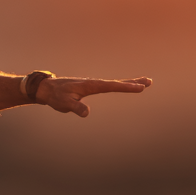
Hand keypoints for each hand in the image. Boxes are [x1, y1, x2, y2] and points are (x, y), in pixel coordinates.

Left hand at [35, 75, 151, 116]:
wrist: (46, 89)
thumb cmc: (55, 95)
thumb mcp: (64, 103)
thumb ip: (75, 107)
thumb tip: (87, 113)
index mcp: (90, 85)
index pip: (111, 86)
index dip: (125, 87)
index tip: (139, 87)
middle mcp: (93, 83)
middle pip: (116, 83)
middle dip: (133, 82)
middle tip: (149, 81)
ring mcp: (92, 85)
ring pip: (114, 84)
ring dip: (129, 82)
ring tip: (144, 82)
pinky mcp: (90, 88)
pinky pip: (108, 86)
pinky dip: (119, 85)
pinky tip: (124, 86)